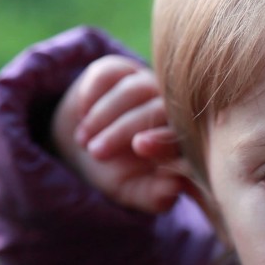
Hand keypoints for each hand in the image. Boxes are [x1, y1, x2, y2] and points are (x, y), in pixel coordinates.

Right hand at [52, 55, 188, 212]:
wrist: (86, 150)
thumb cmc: (118, 173)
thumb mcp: (134, 191)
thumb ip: (156, 195)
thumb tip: (174, 187)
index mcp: (182, 136)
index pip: (182, 133)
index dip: (162, 138)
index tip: (139, 146)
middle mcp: (168, 106)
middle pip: (157, 108)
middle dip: (123, 130)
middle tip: (97, 153)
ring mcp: (145, 85)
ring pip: (133, 88)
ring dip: (104, 114)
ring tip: (83, 141)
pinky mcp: (119, 69)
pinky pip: (108, 73)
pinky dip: (92, 94)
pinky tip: (82, 115)